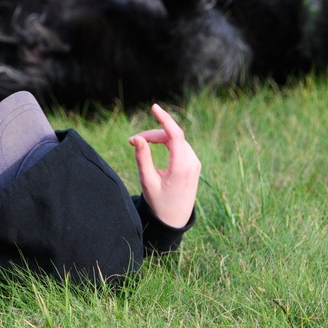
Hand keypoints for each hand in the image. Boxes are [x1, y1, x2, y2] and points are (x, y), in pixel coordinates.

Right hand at [129, 103, 200, 228]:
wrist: (175, 219)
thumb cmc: (159, 202)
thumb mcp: (147, 181)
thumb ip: (142, 159)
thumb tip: (137, 138)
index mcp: (181, 168)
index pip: (175, 136)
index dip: (164, 119)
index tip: (154, 107)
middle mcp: (192, 163)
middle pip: (171, 136)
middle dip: (152, 134)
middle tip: (132, 141)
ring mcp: (195, 162)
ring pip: (175, 139)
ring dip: (158, 138)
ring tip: (141, 144)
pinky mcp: (193, 163)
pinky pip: (179, 145)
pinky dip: (166, 142)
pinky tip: (155, 145)